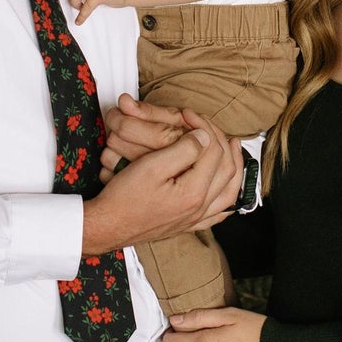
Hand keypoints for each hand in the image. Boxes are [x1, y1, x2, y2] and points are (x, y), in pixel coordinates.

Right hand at [81, 110, 237, 253]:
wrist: (107, 227)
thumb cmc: (123, 198)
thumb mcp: (151, 166)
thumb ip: (183, 150)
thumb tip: (204, 137)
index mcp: (194, 192)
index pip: (213, 151)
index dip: (204, 127)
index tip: (188, 115)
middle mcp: (200, 208)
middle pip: (226, 169)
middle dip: (221, 141)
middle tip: (206, 124)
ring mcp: (195, 219)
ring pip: (229, 192)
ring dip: (234, 167)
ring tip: (233, 148)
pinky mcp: (187, 225)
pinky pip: (218, 213)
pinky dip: (227, 198)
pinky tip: (226, 189)